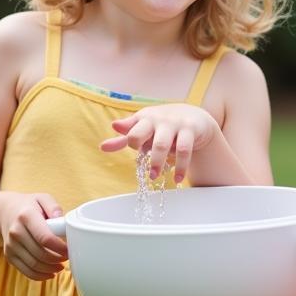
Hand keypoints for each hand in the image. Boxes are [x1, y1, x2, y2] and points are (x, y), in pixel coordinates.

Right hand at [0, 192, 67, 280]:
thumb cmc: (29, 206)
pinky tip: (51, 273)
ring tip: (61, 265)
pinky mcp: (9, 255)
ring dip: (51, 269)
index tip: (69, 249)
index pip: (45, 238)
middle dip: (58, 259)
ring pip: (34, 265)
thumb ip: (54, 207)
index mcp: (26, 216)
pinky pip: (26, 271)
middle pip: (40, 254)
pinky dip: (40, 276)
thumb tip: (62, 221)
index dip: (60, 248)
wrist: (5, 212)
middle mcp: (16, 231)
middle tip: (67, 257)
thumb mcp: (42, 198)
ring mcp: (11, 245)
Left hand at [100, 103, 219, 184]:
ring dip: (158, 162)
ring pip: (163, 144)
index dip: (130, 141)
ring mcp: (174, 123)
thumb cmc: (161, 125)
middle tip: (146, 172)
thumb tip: (102, 147)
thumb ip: (124, 138)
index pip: (130, 129)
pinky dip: (181, 167)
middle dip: (137, 150)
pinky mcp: (190, 129)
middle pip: (142, 134)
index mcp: (144, 119)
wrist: (193, 116)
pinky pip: (184, 150)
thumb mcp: (143, 129)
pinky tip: (177, 179)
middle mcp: (157, 119)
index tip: (134, 148)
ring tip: (154, 177)